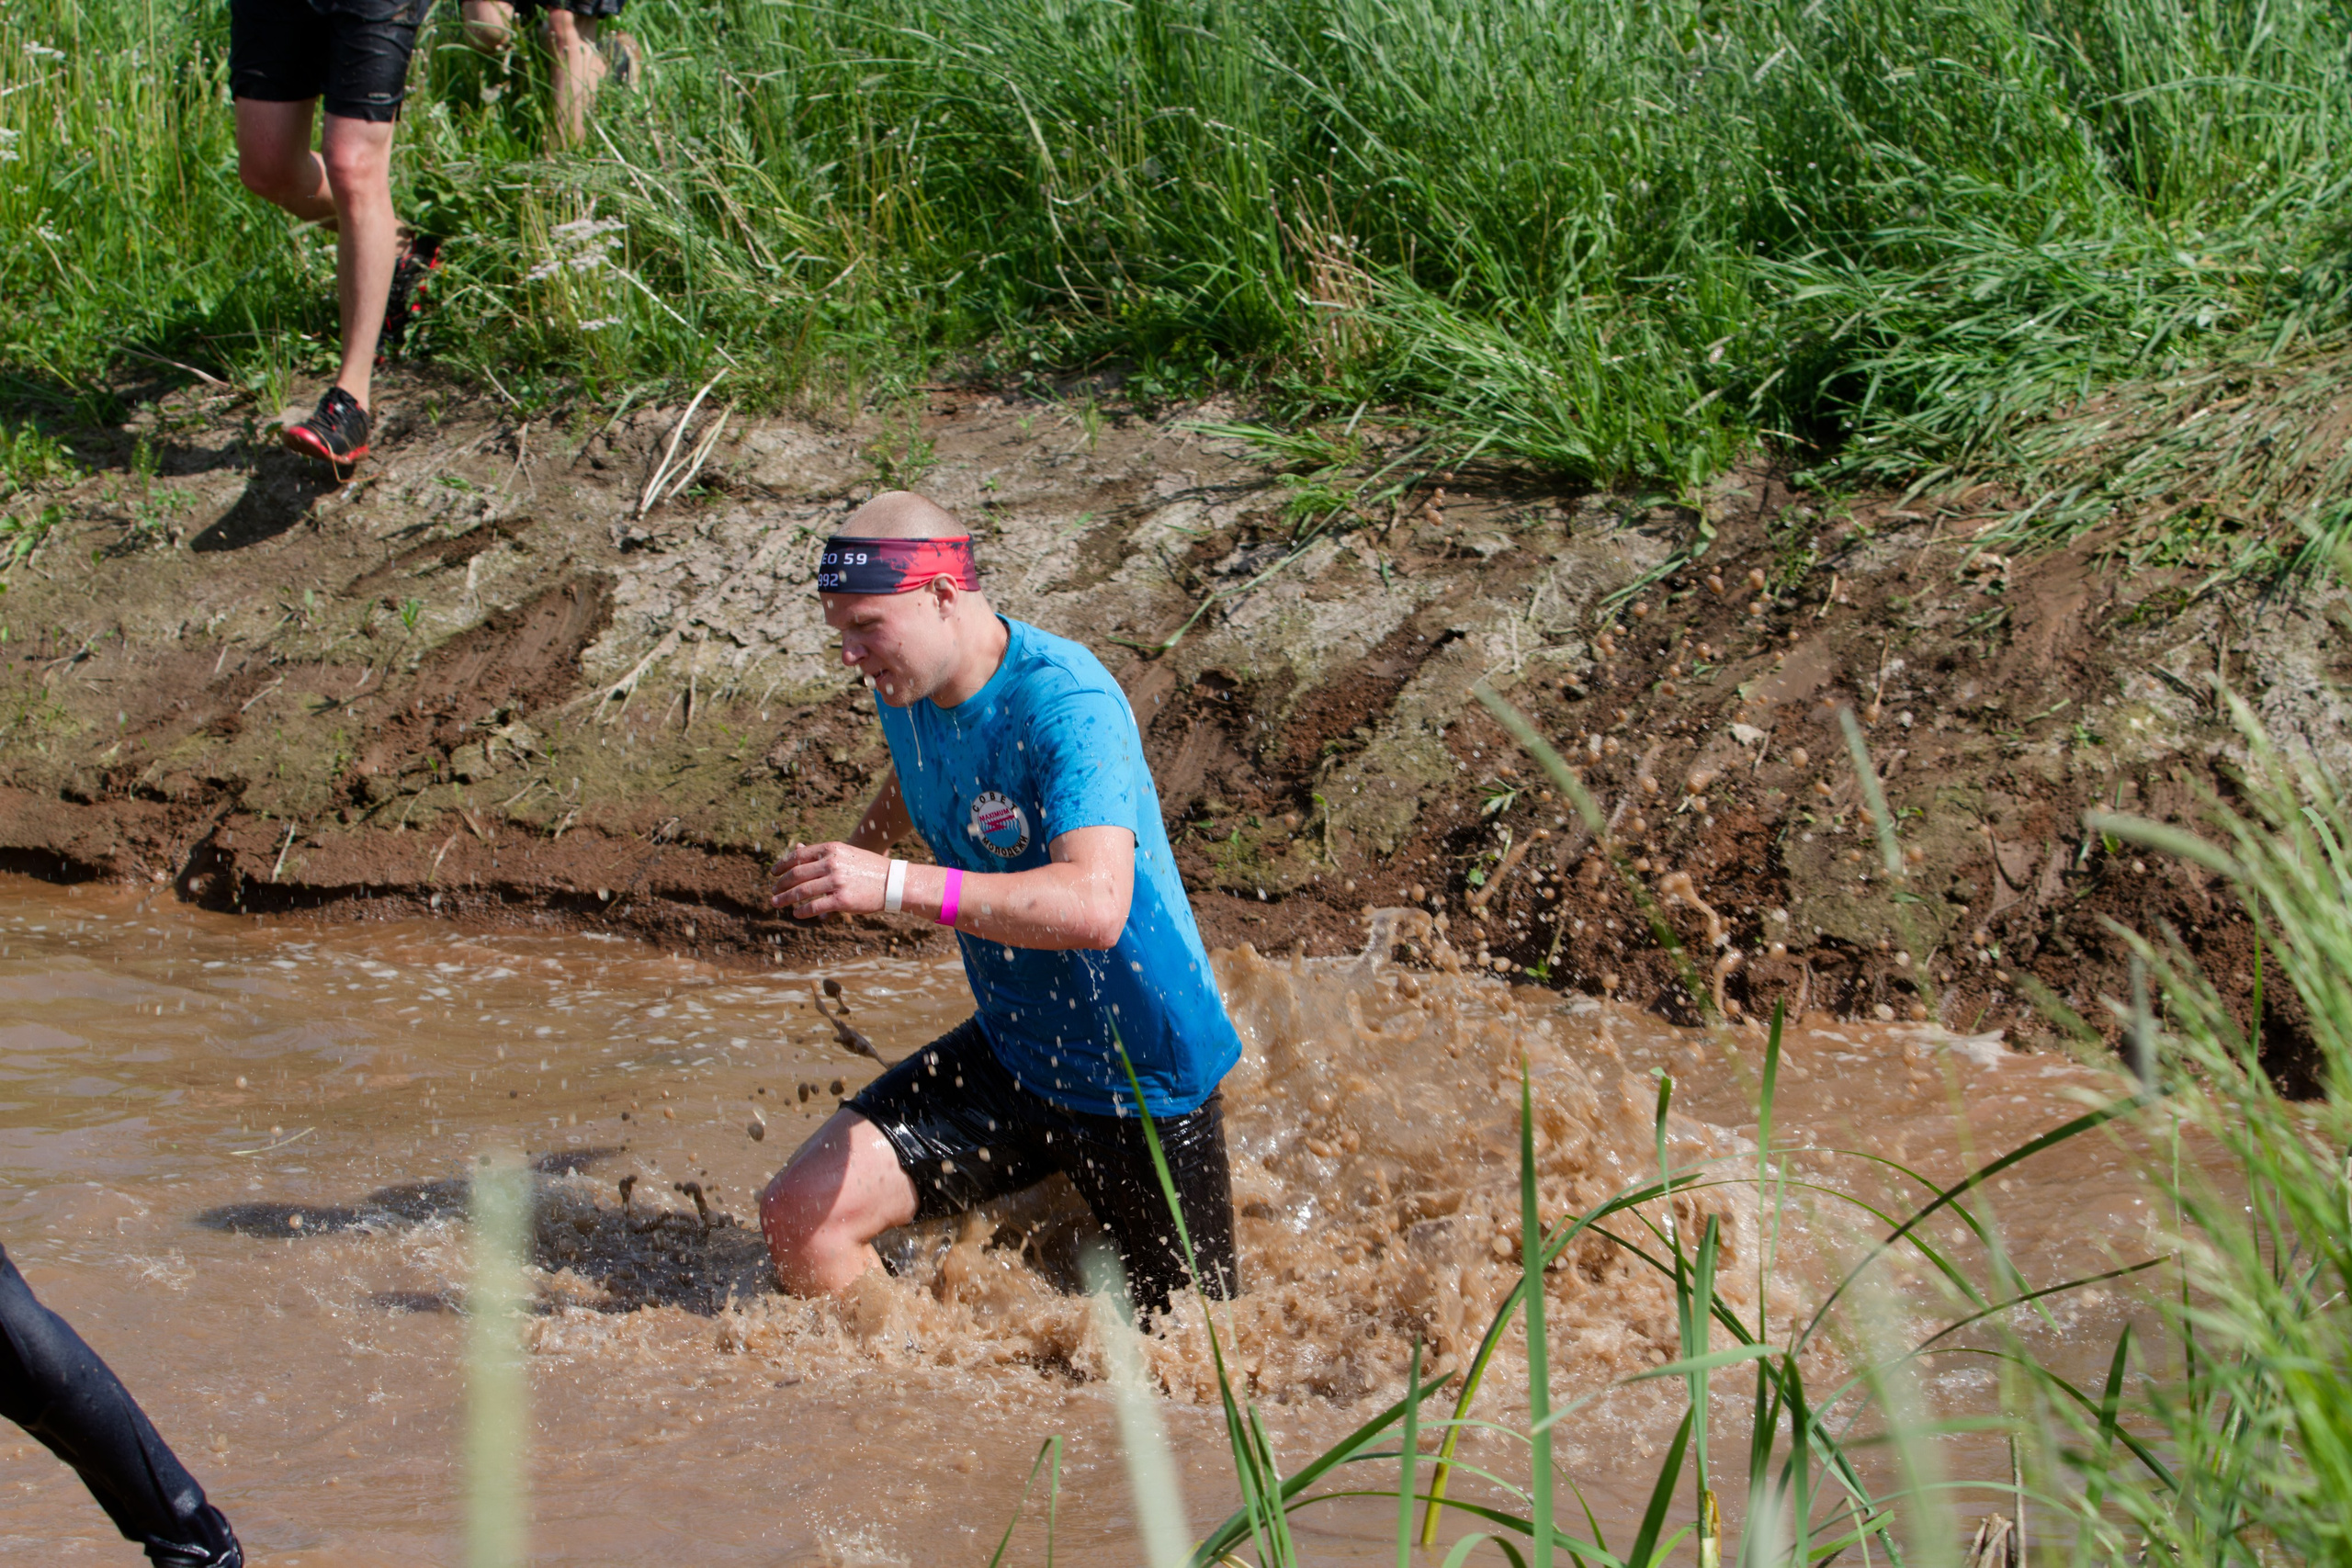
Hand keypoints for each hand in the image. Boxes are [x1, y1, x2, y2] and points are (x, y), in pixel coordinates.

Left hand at [768, 841, 890, 918]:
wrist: (893, 882)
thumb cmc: (867, 867)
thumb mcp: (844, 852)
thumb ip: (821, 852)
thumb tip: (797, 848)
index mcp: (832, 849)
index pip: (798, 856)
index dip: (782, 865)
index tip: (773, 872)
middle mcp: (832, 863)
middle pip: (796, 874)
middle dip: (781, 883)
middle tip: (772, 889)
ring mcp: (837, 882)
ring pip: (802, 891)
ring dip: (785, 898)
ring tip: (776, 902)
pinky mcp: (842, 900)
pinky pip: (815, 907)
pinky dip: (802, 911)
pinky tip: (796, 913)